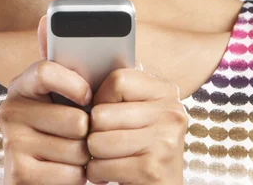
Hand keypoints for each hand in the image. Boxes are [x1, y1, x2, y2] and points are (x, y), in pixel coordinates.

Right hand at [0, 15, 91, 184]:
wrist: (42, 177)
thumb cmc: (62, 127)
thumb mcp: (64, 93)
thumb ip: (63, 59)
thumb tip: (44, 18)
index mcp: (22, 84)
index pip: (45, 71)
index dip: (74, 84)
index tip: (88, 96)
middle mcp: (9, 110)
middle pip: (73, 118)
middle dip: (88, 131)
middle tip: (83, 133)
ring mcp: (11, 143)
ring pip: (76, 148)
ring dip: (85, 156)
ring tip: (75, 153)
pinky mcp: (18, 174)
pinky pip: (71, 175)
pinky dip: (77, 178)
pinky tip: (66, 172)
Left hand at [85, 66, 188, 184]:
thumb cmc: (143, 147)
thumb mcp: (140, 112)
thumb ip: (121, 93)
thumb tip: (82, 84)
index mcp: (166, 92)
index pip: (118, 80)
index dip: (101, 97)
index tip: (104, 113)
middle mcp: (171, 113)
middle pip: (102, 113)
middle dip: (94, 132)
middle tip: (105, 142)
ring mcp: (164, 141)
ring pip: (97, 141)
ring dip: (94, 155)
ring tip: (107, 157)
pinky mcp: (151, 170)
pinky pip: (100, 166)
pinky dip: (97, 173)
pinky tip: (110, 172)